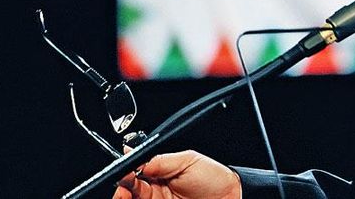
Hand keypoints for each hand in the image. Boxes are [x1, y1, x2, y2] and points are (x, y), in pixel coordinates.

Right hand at [113, 150, 241, 198]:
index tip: (124, 173)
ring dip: (124, 198)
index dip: (125, 173)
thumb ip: (162, 161)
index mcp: (160, 173)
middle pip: (129, 190)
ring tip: (125, 196)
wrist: (232, 197)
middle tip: (125, 187)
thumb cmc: (215, 179)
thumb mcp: (188, 162)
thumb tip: (137, 159)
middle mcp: (155, 190)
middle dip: (122, 188)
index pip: (135, 172)